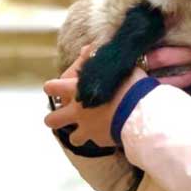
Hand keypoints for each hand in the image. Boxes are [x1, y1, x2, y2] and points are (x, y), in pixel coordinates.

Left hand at [43, 44, 190, 146]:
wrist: (139, 111)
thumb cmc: (128, 84)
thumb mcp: (114, 65)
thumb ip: (97, 59)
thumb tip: (88, 48)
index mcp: (77, 89)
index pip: (52, 87)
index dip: (52, 87)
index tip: (54, 87)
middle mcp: (76, 110)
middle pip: (51, 118)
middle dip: (55, 116)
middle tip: (65, 112)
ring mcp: (85, 127)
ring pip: (69, 135)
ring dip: (75, 131)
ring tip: (83, 128)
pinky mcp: (97, 140)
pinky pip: (90, 141)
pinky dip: (95, 138)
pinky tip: (103, 133)